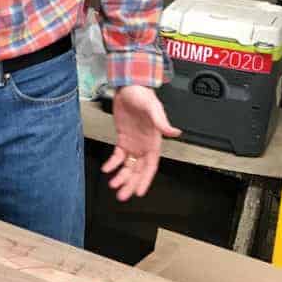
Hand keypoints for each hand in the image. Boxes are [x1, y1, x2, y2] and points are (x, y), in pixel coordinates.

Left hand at [101, 85, 180, 200]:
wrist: (129, 86)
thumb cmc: (143, 95)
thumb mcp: (153, 107)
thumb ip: (161, 121)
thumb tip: (174, 132)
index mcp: (154, 142)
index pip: (151, 166)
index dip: (145, 180)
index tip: (140, 192)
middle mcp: (144, 145)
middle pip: (138, 170)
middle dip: (131, 184)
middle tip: (122, 195)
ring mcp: (133, 143)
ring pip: (128, 166)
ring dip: (121, 177)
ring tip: (113, 185)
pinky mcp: (123, 138)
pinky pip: (117, 155)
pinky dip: (112, 163)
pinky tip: (106, 168)